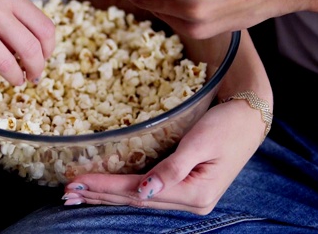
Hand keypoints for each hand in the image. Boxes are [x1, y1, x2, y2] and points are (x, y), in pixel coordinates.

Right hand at [0, 0, 55, 85]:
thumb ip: (10, 8)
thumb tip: (29, 40)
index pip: (44, 28)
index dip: (49, 49)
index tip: (44, 56)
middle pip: (31, 50)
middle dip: (37, 69)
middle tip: (34, 76)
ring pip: (6, 64)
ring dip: (14, 77)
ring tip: (14, 78)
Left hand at [62, 99, 262, 213]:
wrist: (250, 117)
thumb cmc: (227, 125)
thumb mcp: (201, 142)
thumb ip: (174, 168)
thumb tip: (148, 191)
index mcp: (194, 192)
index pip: (139, 192)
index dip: (105, 187)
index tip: (77, 182)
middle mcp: (190, 200)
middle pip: (135, 200)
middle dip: (99, 196)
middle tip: (66, 192)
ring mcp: (187, 196)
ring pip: (138, 198)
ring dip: (106, 196)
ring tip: (78, 195)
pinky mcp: (184, 186)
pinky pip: (147, 191)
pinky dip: (122, 190)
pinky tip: (106, 191)